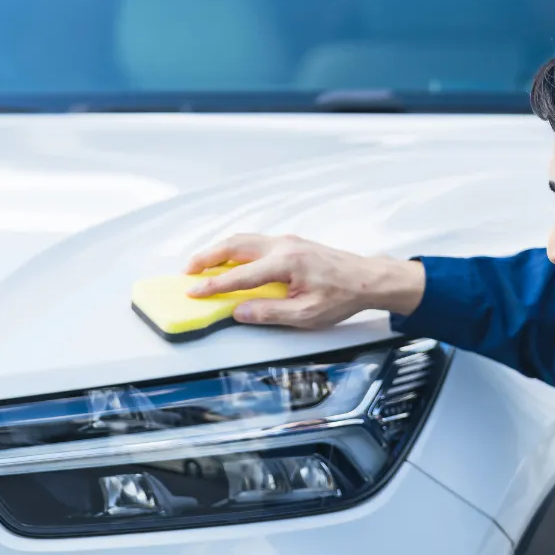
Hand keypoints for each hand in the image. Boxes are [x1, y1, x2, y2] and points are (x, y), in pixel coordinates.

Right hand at [184, 234, 424, 327]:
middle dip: (206, 257)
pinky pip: (254, 242)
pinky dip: (234, 249)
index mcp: (285, 263)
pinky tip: (229, 260)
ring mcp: (286, 241)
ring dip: (218, 250)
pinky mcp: (290, 243)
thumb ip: (270, 312)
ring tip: (201, 265)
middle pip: (234, 245)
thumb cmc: (342, 296)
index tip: (193, 292)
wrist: (367, 278)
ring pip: (242, 240)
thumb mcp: (306, 314)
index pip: (239, 275)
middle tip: (187, 271)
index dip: (213, 285)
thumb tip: (239, 312)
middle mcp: (282, 246)